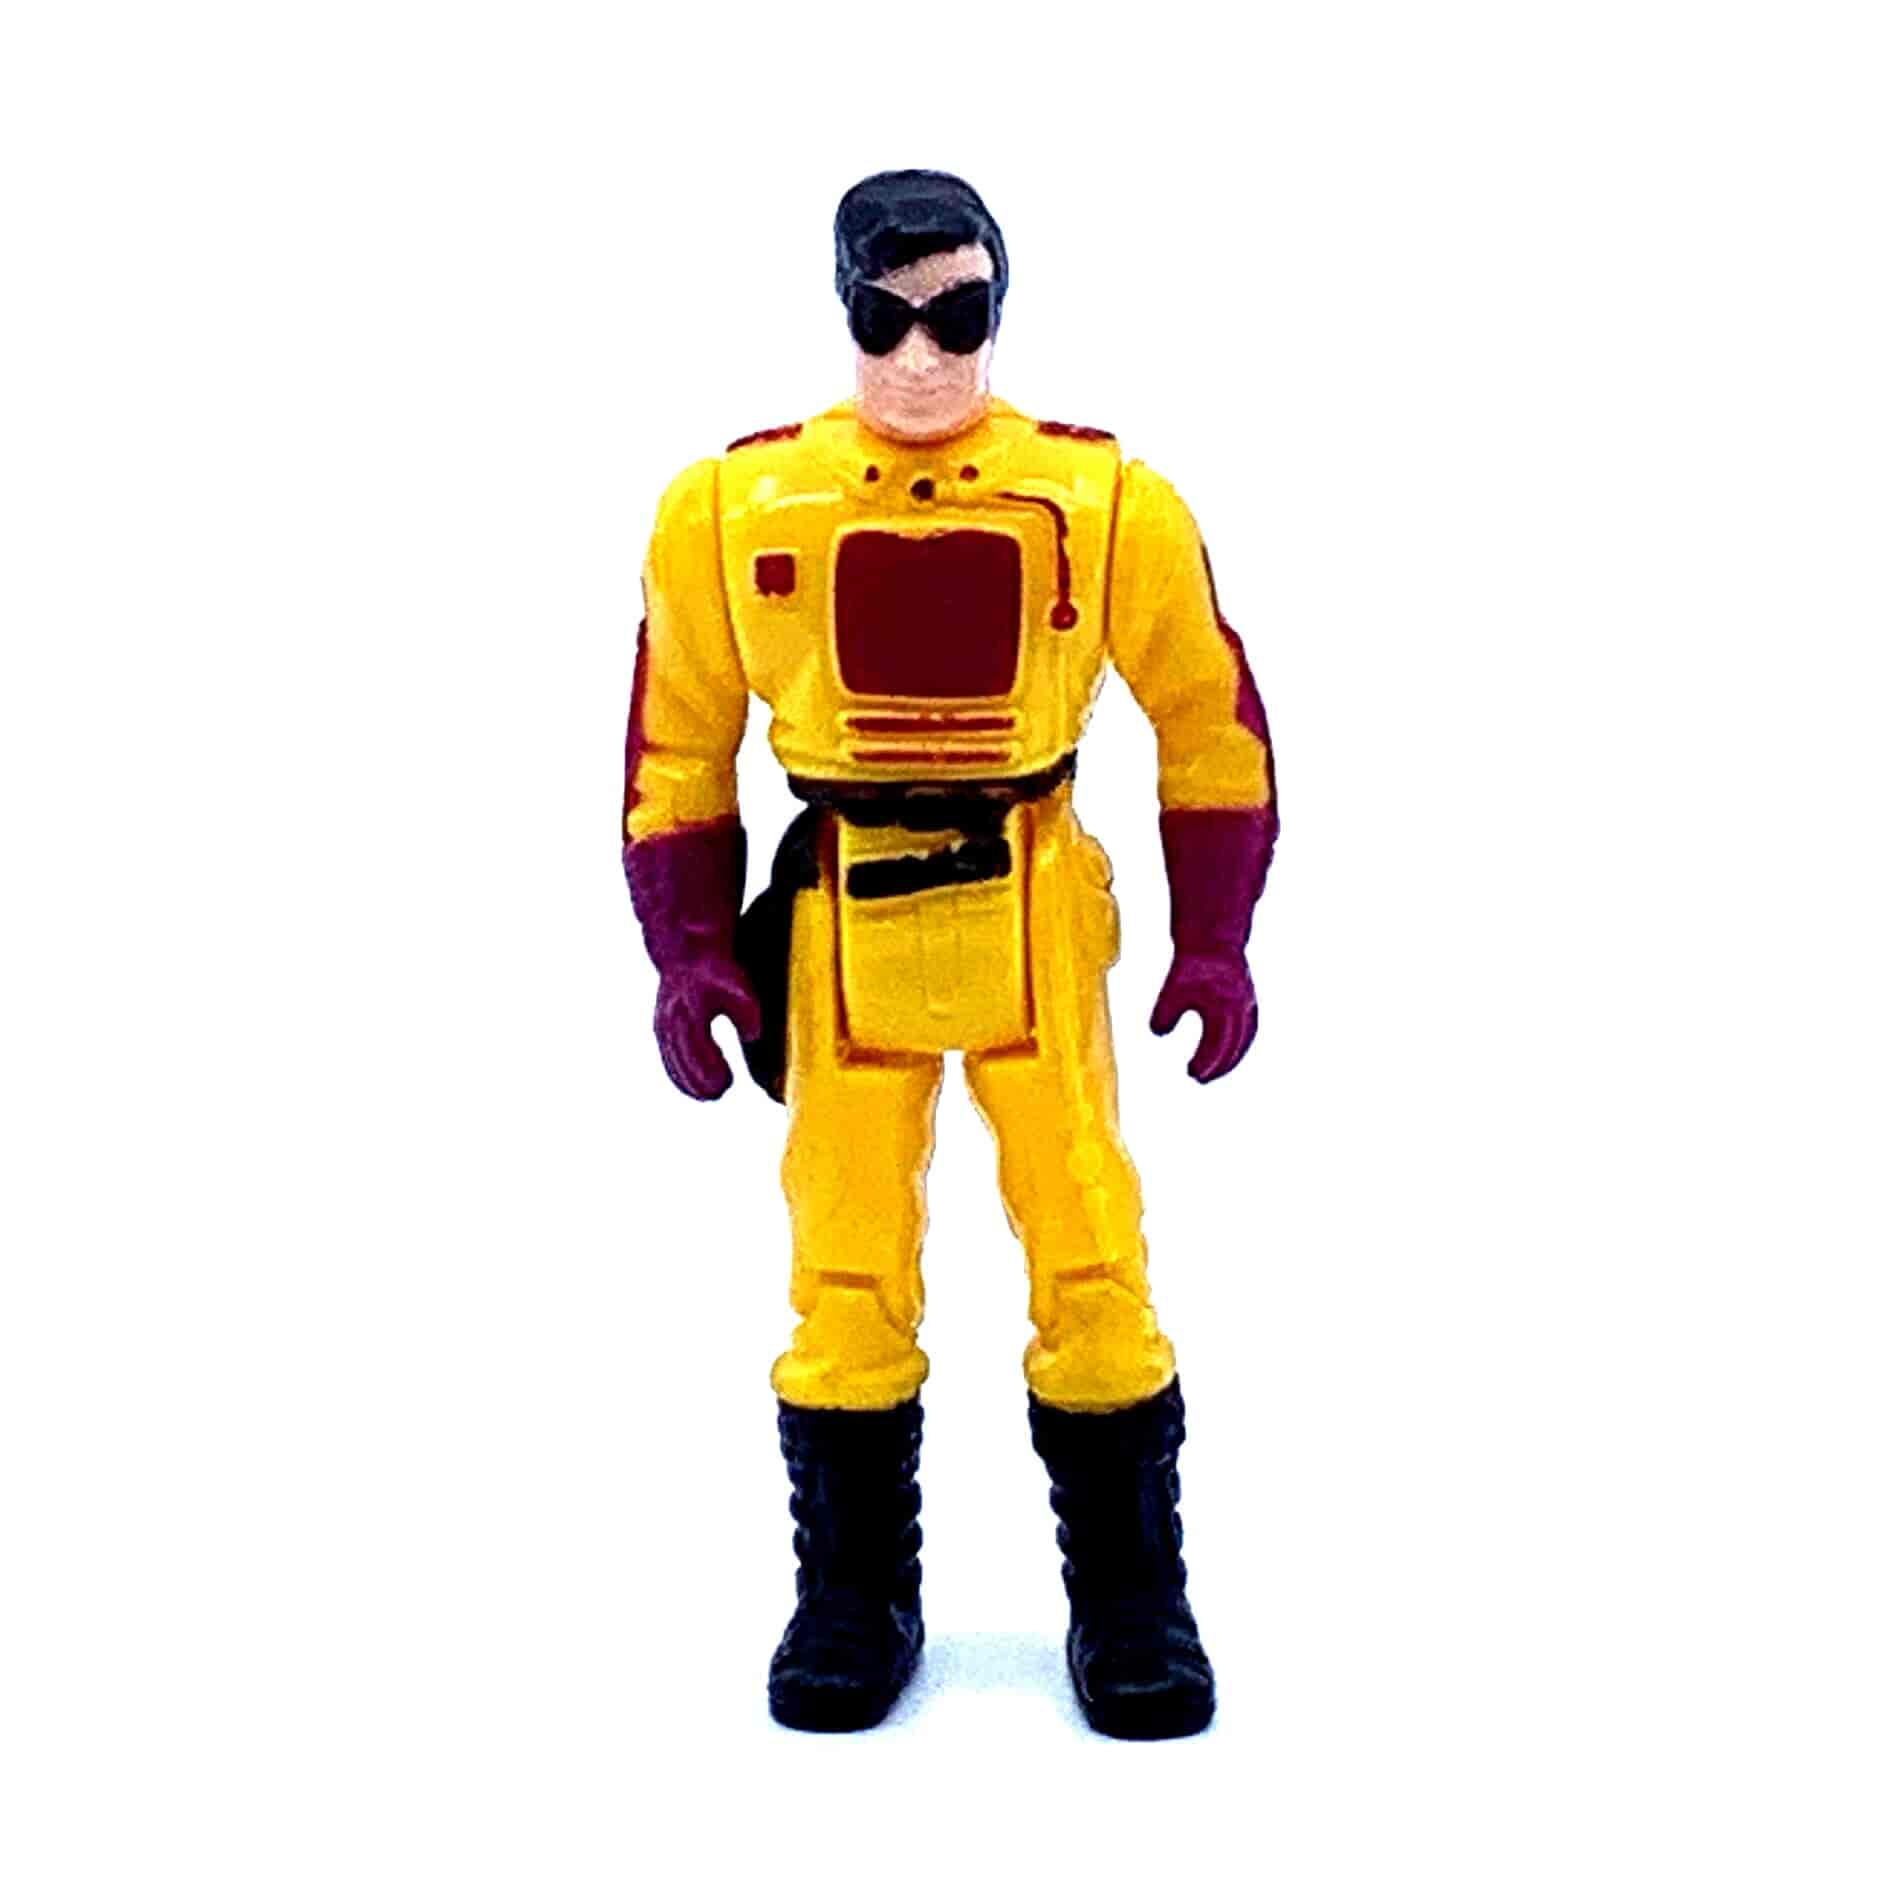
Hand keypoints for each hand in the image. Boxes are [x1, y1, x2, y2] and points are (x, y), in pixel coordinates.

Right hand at [653, 953, 762, 1100]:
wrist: (685, 954)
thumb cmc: (717, 973)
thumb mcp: (739, 987)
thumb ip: (747, 1012)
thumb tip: (753, 1036)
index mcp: (691, 1011)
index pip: (698, 1048)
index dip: (711, 1069)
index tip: (728, 1083)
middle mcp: (672, 1021)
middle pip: (683, 1060)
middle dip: (700, 1081)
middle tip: (721, 1093)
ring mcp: (662, 1026)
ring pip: (672, 1062)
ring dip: (689, 1082)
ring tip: (711, 1096)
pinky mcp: (660, 1030)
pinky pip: (668, 1058)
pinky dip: (679, 1075)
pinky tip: (694, 1089)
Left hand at [1149, 951, 1257, 1083]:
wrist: (1213, 937)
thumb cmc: (1191, 964)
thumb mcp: (1172, 989)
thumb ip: (1165, 1012)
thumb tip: (1158, 1033)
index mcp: (1223, 1008)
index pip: (1216, 1044)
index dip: (1205, 1062)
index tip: (1192, 1074)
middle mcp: (1240, 1009)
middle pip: (1232, 1046)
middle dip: (1217, 1065)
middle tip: (1198, 1078)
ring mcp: (1248, 1004)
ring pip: (1244, 1039)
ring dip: (1231, 1058)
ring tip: (1214, 1071)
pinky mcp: (1249, 999)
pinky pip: (1249, 1029)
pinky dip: (1240, 1043)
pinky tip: (1229, 1051)